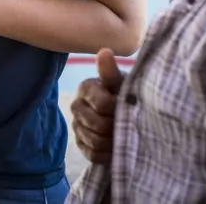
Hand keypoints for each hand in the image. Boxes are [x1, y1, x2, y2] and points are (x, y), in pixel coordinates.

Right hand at [70, 48, 124, 164]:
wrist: (128, 114)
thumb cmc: (126, 95)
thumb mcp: (122, 83)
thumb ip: (111, 72)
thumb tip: (104, 51)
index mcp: (86, 87)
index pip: (102, 104)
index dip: (117, 109)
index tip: (127, 107)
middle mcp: (76, 105)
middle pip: (97, 125)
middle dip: (115, 127)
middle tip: (129, 126)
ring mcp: (77, 125)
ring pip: (94, 141)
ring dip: (113, 142)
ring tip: (124, 137)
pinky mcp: (80, 143)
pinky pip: (92, 154)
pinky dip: (106, 154)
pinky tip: (115, 148)